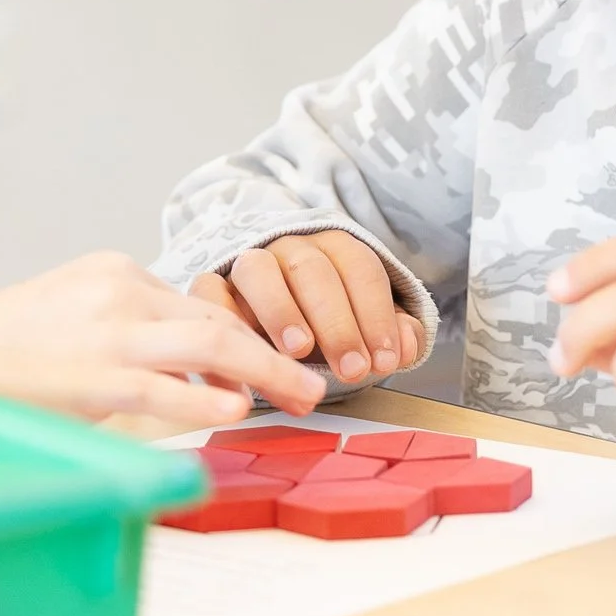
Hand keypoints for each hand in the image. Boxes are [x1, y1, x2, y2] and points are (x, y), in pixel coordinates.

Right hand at [0, 253, 325, 429]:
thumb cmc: (2, 349)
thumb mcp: (73, 317)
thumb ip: (127, 332)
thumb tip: (190, 373)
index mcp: (115, 271)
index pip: (200, 303)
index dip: (250, 336)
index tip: (281, 361)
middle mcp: (118, 289)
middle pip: (218, 317)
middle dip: (274, 351)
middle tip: (313, 380)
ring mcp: (107, 330)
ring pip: (207, 343)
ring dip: (263, 371)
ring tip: (300, 396)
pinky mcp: (92, 375)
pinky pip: (164, 387)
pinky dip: (205, 398)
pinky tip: (235, 409)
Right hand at [190, 230, 422, 385]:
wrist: (269, 303)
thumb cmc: (326, 320)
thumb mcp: (364, 322)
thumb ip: (391, 333)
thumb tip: (407, 347)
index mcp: (333, 247)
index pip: (359, 269)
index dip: (376, 315)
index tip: (386, 360)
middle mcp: (289, 246)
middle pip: (313, 270)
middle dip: (337, 322)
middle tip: (353, 369)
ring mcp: (247, 262)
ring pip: (258, 271)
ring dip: (280, 310)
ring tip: (299, 351)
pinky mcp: (210, 284)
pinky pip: (208, 294)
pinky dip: (222, 322)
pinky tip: (244, 361)